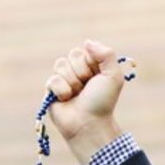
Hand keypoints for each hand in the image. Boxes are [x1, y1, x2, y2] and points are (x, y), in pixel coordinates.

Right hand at [45, 40, 123, 163]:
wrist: (89, 123)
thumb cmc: (102, 101)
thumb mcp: (113, 76)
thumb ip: (106, 54)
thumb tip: (88, 42)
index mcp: (94, 67)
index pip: (86, 50)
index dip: (92, 63)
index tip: (98, 77)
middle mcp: (79, 71)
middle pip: (73, 55)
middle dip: (82, 72)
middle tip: (87, 87)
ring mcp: (64, 79)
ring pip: (61, 65)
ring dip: (72, 82)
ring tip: (77, 94)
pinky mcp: (51, 89)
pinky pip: (53, 79)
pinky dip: (62, 90)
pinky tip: (67, 100)